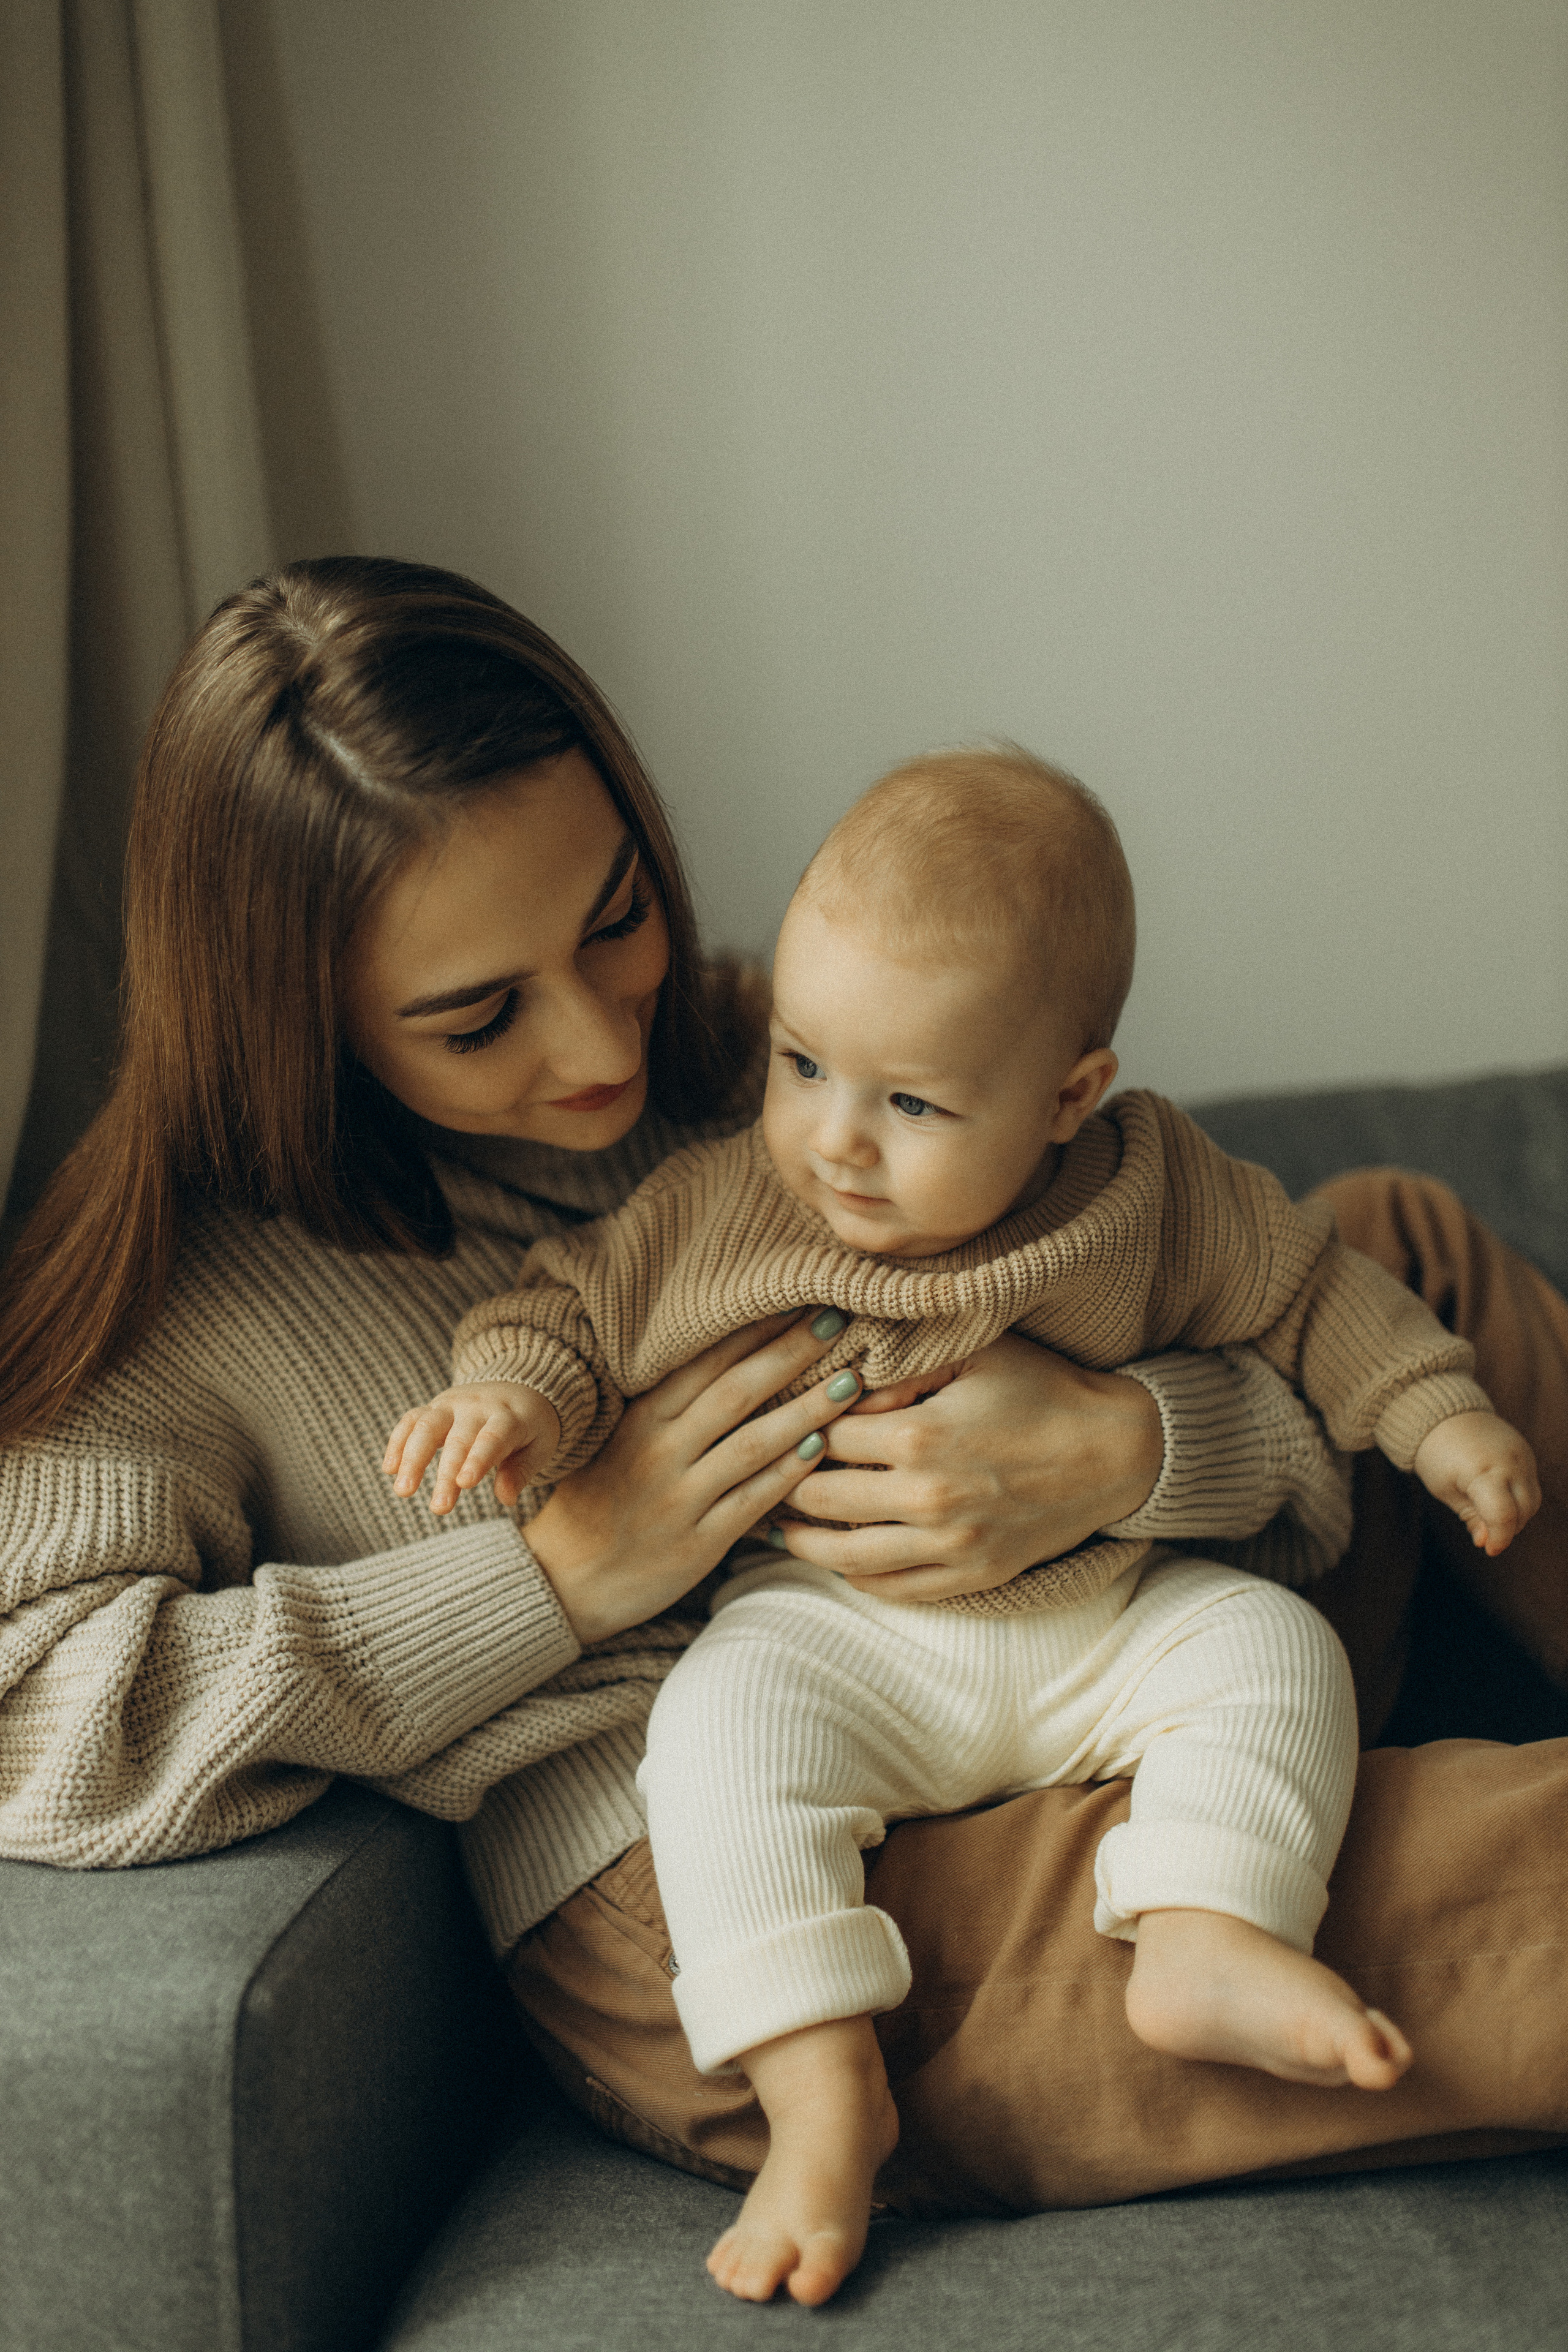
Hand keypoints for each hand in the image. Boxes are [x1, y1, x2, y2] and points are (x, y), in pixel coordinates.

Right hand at [385, 1383, 561, 1516]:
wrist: (519, 1387)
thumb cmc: (530, 1428)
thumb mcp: (539, 1447)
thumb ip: (520, 1472)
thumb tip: (505, 1498)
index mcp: (511, 1416)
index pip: (493, 1438)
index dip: (478, 1460)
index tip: (464, 1483)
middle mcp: (479, 1406)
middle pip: (458, 1439)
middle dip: (446, 1473)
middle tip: (439, 1508)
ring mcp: (454, 1403)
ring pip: (428, 1425)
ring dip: (413, 1458)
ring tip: (402, 1491)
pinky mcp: (435, 1406)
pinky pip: (412, 1419)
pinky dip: (398, 1442)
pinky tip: (389, 1469)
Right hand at [523, 1311, 864, 1645]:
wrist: (563, 1582)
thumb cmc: (597, 1503)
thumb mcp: (618, 1441)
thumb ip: (667, 1406)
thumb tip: (730, 1360)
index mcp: (640, 1420)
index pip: (706, 1361)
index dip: (755, 1328)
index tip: (798, 1297)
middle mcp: (659, 1452)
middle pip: (736, 1391)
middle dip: (790, 1352)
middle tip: (838, 1319)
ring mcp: (678, 1499)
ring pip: (751, 1444)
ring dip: (805, 1410)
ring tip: (851, 1382)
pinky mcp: (696, 1544)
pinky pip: (751, 1502)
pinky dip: (786, 1474)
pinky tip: (820, 1449)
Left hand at [776, 1331, 1163, 1601]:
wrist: (1117, 1452)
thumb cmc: (1044, 1389)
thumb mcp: (975, 1352)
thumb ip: (902, 1361)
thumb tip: (842, 1377)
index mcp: (919, 1436)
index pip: (824, 1433)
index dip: (798, 1421)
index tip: (779, 1415)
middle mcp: (926, 1499)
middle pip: (818, 1497)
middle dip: (786, 1481)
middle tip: (762, 1470)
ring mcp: (947, 1546)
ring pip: (842, 1555)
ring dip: (801, 1539)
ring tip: (777, 1523)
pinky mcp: (969, 1576)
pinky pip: (890, 1588)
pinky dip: (853, 1574)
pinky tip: (835, 1556)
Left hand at [1412, 1409, 1539, 1556]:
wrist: (1443, 1414)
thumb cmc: (1437, 1454)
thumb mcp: (1445, 1489)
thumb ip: (1470, 1516)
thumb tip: (1486, 1543)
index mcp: (1483, 1471)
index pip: (1503, 1515)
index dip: (1499, 1538)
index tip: (1488, 1550)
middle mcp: (1510, 1462)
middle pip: (1524, 1510)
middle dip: (1508, 1528)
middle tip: (1485, 1532)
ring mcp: (1522, 1455)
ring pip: (1533, 1500)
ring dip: (1517, 1515)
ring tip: (1488, 1513)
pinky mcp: (1526, 1452)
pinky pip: (1531, 1484)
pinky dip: (1519, 1497)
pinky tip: (1497, 1496)